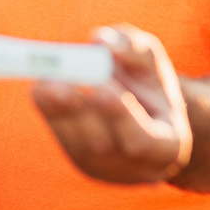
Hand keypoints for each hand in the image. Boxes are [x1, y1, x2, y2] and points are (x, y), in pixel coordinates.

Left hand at [32, 25, 192, 183]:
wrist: (145, 111)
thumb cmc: (149, 84)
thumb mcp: (152, 60)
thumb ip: (132, 49)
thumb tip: (100, 41)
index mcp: (167, 146)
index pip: (145, 142)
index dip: (121, 116)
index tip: (101, 86)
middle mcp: (136, 167)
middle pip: (102, 145)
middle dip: (80, 111)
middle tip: (60, 81)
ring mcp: (105, 168)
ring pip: (77, 143)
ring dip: (59, 108)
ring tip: (49, 77)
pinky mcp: (79, 159)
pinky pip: (61, 137)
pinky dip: (49, 109)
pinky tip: (42, 85)